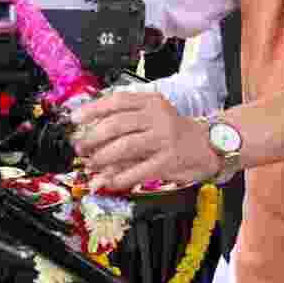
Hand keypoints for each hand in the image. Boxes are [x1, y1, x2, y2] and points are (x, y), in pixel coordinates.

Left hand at [69, 91, 220, 189]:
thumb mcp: (151, 118)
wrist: (208, 144)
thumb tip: (91, 140)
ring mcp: (164, 138)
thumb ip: (124, 125)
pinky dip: (120, 177)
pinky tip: (109, 181)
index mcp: (151, 102)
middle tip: (80, 146)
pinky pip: (139, 169)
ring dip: (103, 157)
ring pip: (125, 146)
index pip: (117, 101)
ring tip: (91, 163)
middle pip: (117, 124)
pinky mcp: (169, 160)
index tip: (75, 119)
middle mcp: (158, 117)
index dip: (93, 109)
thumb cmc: (173, 131)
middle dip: (93, 137)